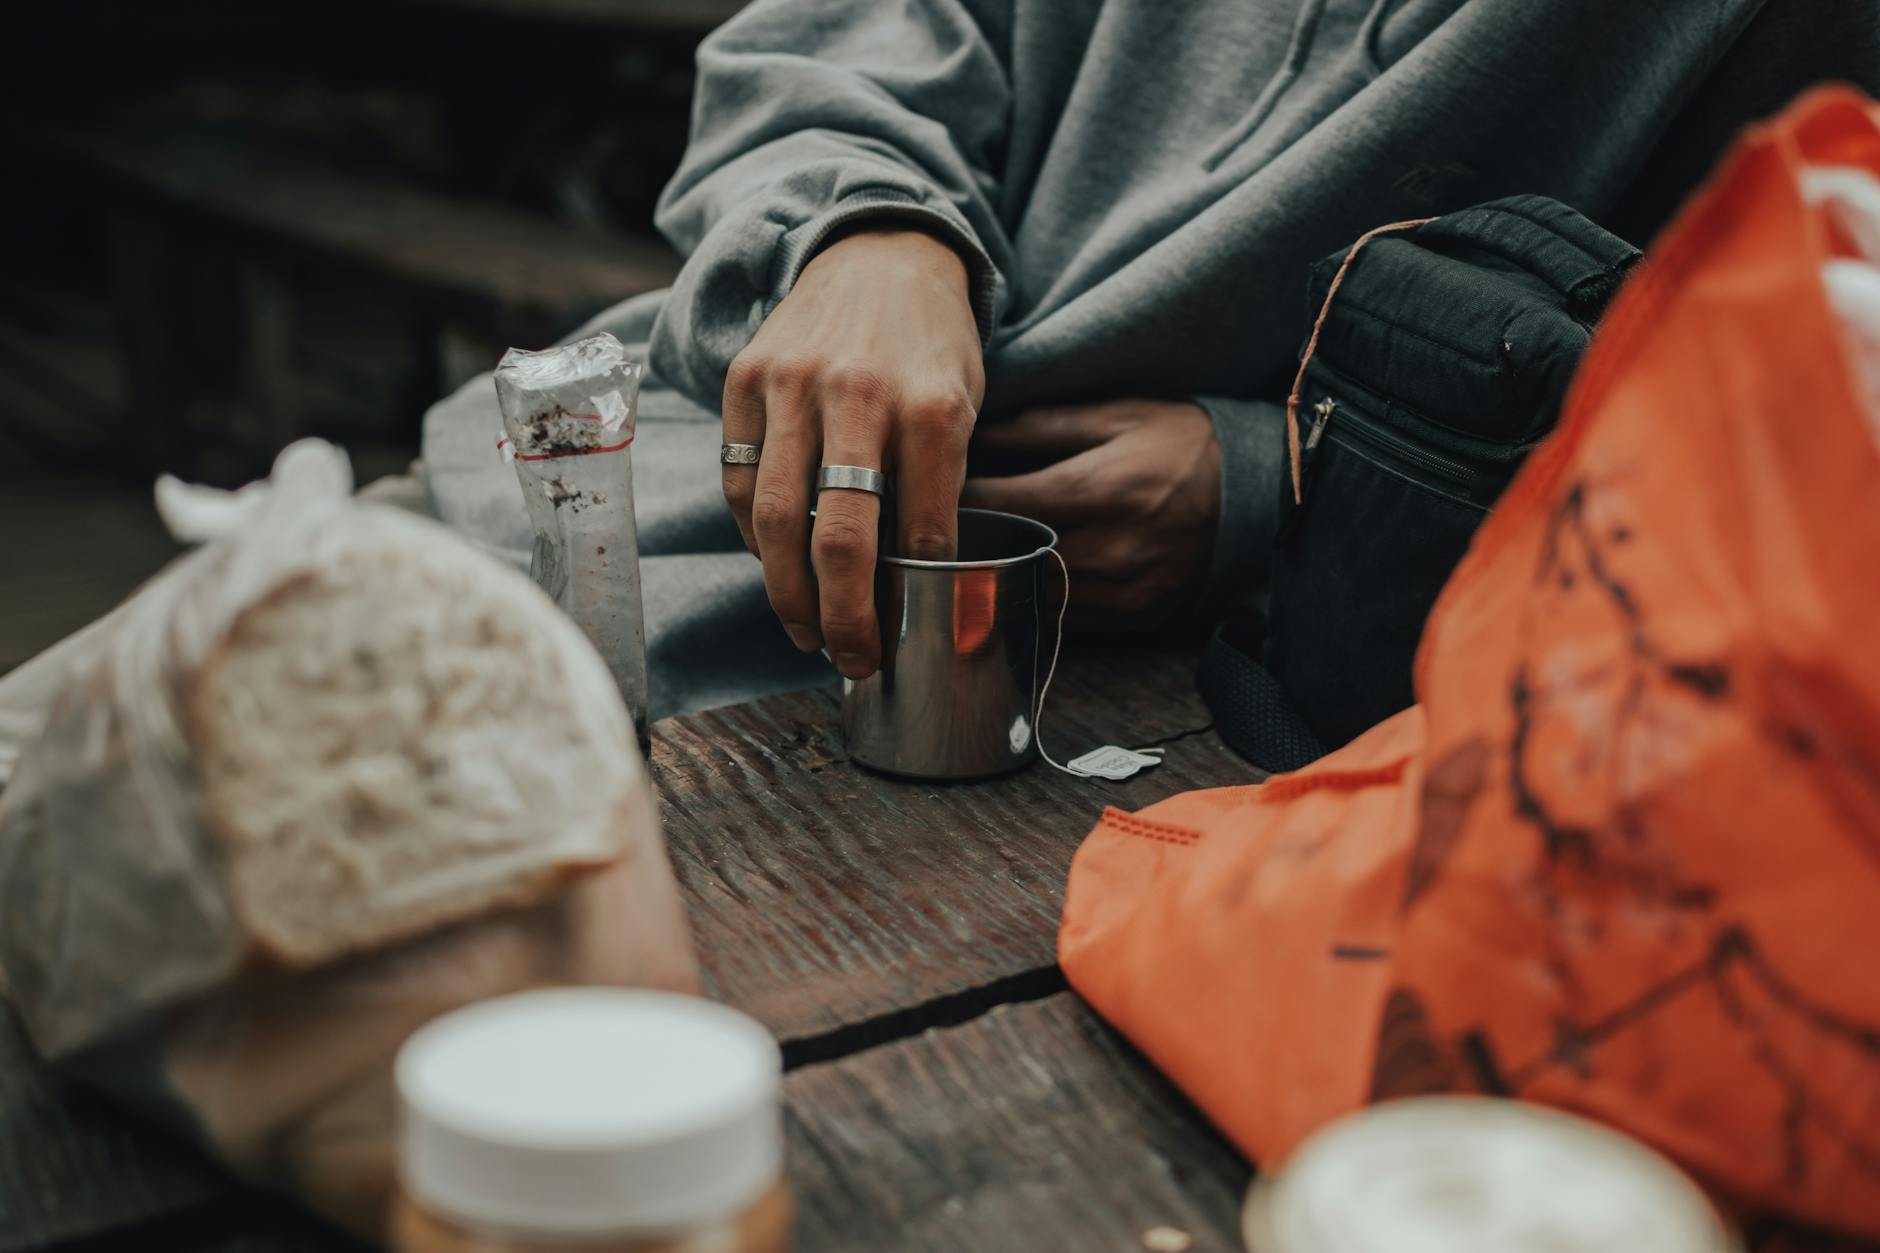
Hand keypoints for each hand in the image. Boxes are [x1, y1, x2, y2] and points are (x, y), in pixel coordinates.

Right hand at [721, 227, 982, 678]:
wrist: (879, 251)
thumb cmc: (930, 343)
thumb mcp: (964, 403)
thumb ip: (939, 482)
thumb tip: (913, 579)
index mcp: (933, 406)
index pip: (921, 531)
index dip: (911, 598)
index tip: (906, 635)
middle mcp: (859, 394)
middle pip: (839, 538)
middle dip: (844, 617)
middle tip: (852, 660)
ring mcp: (793, 383)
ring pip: (777, 518)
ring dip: (788, 592)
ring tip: (807, 631)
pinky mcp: (745, 377)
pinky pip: (739, 478)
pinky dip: (754, 534)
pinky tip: (776, 563)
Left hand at [961, 401, 1220, 626]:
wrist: (1259, 495)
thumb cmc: (1183, 443)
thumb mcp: (1117, 415)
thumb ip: (1042, 426)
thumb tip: (976, 435)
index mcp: (1095, 490)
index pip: (997, 504)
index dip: (958, 498)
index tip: (937, 488)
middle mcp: (1104, 550)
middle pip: (1004, 556)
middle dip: (971, 539)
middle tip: (948, 521)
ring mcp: (1118, 592)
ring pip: (1028, 594)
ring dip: (999, 573)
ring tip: (981, 547)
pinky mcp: (1131, 617)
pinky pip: (1062, 616)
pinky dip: (1038, 595)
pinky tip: (1027, 572)